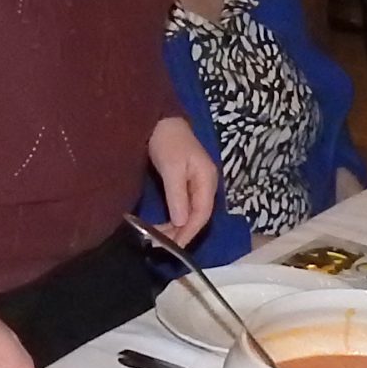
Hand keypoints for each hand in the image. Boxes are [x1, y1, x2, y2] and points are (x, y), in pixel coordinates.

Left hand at [146, 116, 217, 243]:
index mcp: (207, 180)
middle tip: (160, 245)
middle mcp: (206, 185)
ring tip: (158, 239)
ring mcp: (196, 185)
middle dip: (181, 233)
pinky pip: (183, 207)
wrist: (161, 120)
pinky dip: (174, 219)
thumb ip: (177, 195)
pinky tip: (163, 226)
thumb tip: (181, 223)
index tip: (173, 246)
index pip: (202, 214)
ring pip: (190, 214)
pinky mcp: (185, 184)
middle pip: (197, 216)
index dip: (188, 232)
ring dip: (176, 228)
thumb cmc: (167, 141)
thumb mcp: (172, 168)